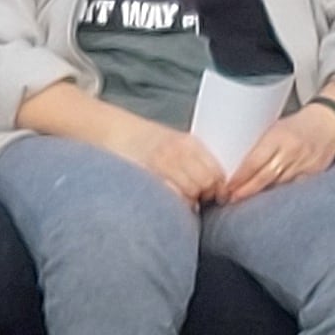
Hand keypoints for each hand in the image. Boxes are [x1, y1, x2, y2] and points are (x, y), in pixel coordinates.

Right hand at [92, 106, 230, 205]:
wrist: (115, 132)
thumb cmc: (148, 142)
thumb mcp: (177, 143)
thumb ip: (197, 160)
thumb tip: (219, 187)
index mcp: (189, 143)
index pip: (216, 172)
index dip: (218, 188)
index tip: (215, 195)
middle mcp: (176, 152)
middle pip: (205, 183)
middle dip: (204, 195)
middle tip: (197, 199)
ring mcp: (160, 163)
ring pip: (189, 192)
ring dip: (188, 201)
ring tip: (180, 199)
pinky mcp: (147, 175)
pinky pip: (169, 196)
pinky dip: (173, 203)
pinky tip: (168, 201)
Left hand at [222, 97, 334, 202]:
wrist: (329, 122)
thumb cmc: (297, 124)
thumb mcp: (275, 127)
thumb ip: (261, 145)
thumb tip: (237, 162)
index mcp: (278, 137)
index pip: (255, 161)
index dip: (240, 177)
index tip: (228, 186)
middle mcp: (291, 152)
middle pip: (265, 177)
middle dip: (247, 190)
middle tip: (231, 198)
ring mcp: (304, 164)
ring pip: (278, 185)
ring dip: (261, 194)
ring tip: (245, 201)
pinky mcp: (314, 174)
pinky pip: (294, 188)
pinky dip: (281, 194)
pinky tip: (270, 200)